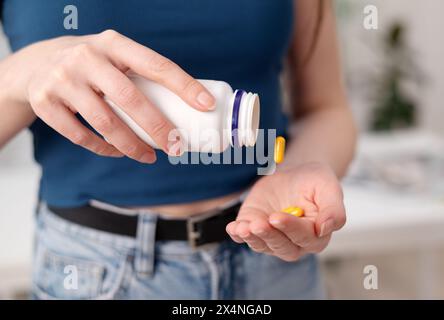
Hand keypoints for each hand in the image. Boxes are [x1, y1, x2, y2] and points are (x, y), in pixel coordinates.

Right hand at [7, 30, 213, 162]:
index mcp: (114, 43)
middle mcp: (87, 57)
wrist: (38, 63)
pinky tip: (118, 152)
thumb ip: (141, 74)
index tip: (206, 105)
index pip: (156, 65)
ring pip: (105, 123)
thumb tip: (187, 108)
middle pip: (130, 98)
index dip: (184, 86)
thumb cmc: (94, 66)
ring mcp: (62, 79)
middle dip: (159, 127)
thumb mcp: (115, 56)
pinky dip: (104, 149)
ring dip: (132, 146)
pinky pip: (80, 136)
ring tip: (150, 157)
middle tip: (177, 148)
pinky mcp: (45, 102)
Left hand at [226, 162, 345, 260]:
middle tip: (258, 224)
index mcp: (316, 235)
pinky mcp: (254, 228)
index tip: (276, 217)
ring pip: (262, 245)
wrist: (293, 174)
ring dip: (252, 237)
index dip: (290, 228)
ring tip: (243, 227)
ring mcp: (272, 238)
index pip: (304, 237)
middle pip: (282, 247)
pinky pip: (244, 237)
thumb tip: (326, 229)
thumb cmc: (314, 181)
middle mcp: (294, 242)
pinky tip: (233, 228)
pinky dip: (237, 234)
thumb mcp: (328, 187)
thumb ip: (333, 209)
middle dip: (269, 236)